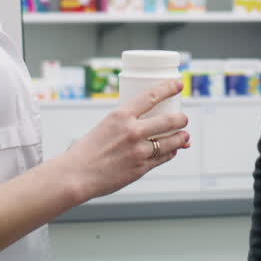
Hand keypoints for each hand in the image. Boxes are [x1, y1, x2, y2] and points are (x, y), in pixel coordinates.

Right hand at [56, 80, 190, 201]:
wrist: (76, 175)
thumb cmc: (86, 151)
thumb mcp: (105, 126)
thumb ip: (125, 124)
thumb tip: (146, 125)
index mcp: (121, 115)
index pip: (152, 96)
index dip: (168, 88)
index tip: (178, 84)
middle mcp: (133, 131)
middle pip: (169, 120)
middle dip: (182, 118)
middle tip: (183, 118)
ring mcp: (139, 151)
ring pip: (171, 141)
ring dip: (181, 138)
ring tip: (184, 136)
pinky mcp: (141, 168)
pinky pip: (163, 157)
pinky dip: (170, 152)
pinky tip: (172, 150)